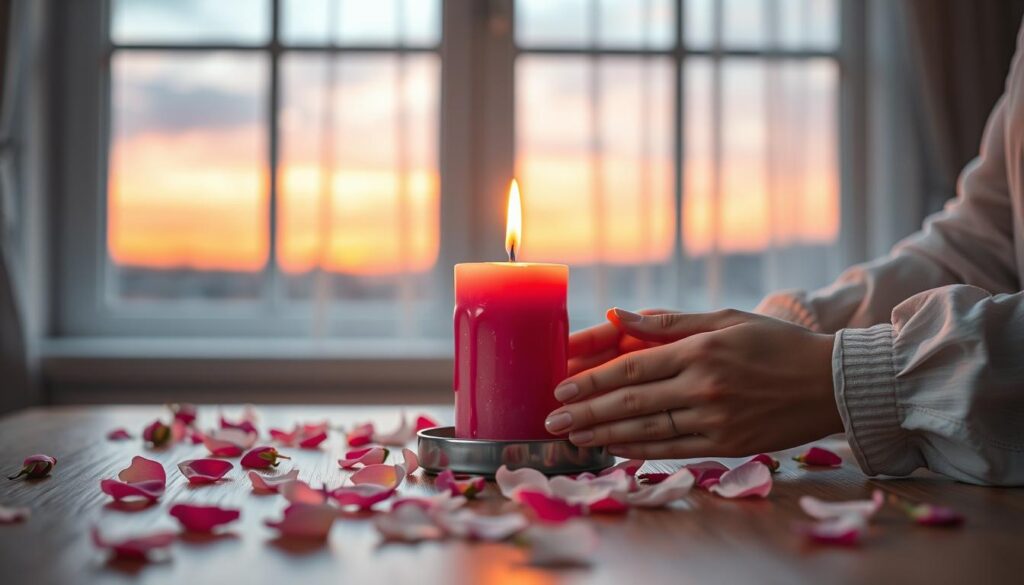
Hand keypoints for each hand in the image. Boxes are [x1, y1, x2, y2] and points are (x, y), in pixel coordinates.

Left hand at [545, 308, 841, 458]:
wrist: (830, 383)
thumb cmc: (776, 343)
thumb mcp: (725, 319)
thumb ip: (669, 322)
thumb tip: (618, 316)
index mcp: (700, 350)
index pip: (632, 368)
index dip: (592, 379)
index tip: (561, 387)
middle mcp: (704, 386)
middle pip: (631, 402)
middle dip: (586, 411)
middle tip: (553, 419)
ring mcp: (715, 419)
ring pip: (647, 429)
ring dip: (603, 434)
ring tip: (572, 437)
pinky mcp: (726, 443)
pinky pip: (672, 448)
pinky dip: (639, 449)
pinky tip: (613, 447)